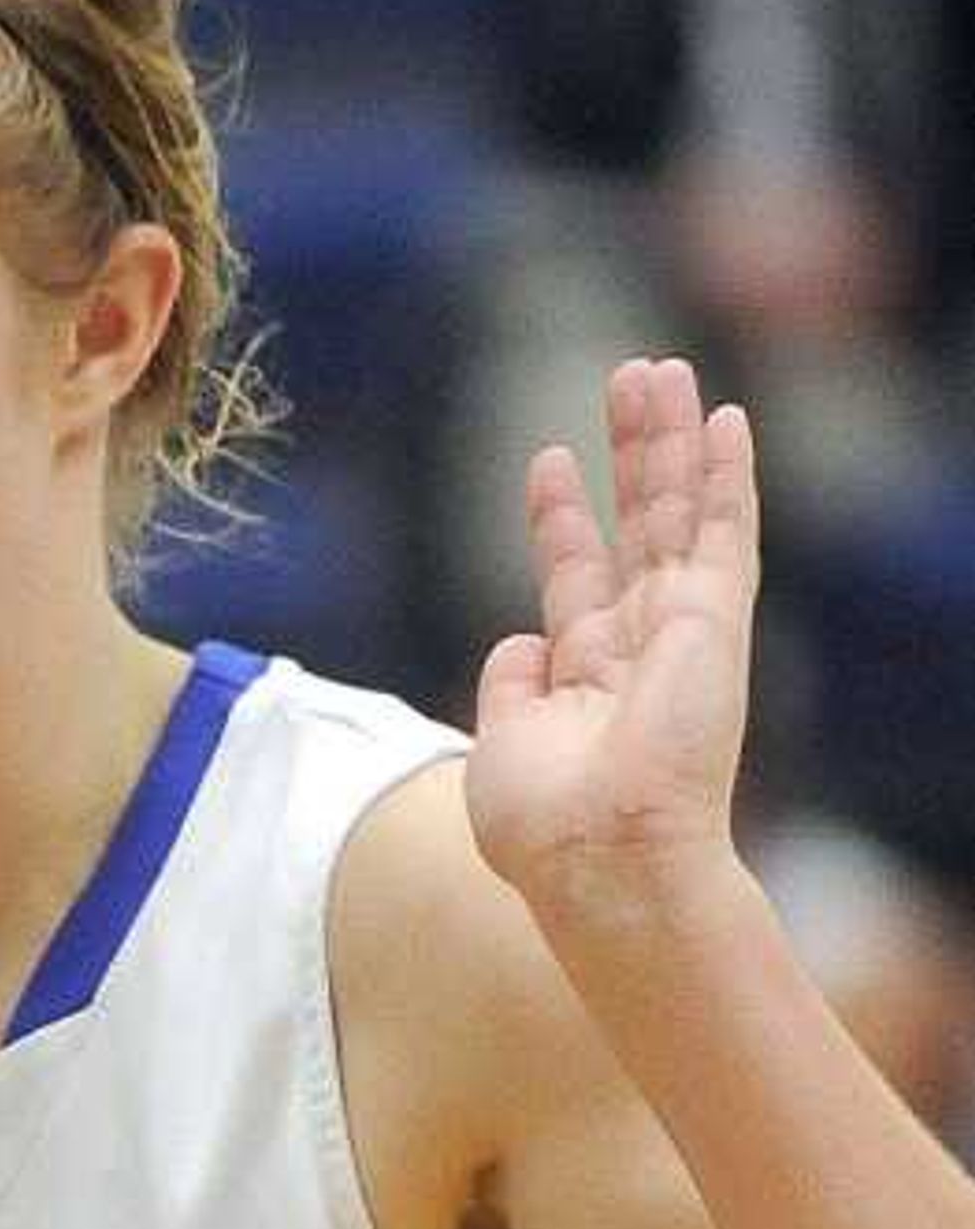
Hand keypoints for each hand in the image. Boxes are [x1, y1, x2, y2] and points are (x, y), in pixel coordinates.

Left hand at [468, 357, 756, 943]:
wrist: (603, 858)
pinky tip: (727, 420)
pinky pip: (727, 532)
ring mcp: (682, 630)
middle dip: (631, 453)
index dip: (561, 515)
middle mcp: (639, 645)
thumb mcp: (500, 746)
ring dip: (671, 441)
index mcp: (586, 676)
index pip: (576, 573)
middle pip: (637, 524)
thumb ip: (508, 688)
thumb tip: (516, 642)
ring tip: (660, 370)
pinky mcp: (715, 620)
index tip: (548, 459)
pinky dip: (728, 476)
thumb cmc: (544, 829)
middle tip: (627, 378)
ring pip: (680, 511)